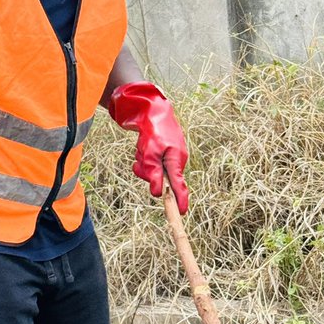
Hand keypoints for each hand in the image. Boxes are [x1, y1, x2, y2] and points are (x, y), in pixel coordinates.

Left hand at [108, 82, 188, 213]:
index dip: (180, 200)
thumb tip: (158, 193)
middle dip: (147, 172)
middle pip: (159, 179)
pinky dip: (143, 158)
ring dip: (143, 163)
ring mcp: (168, 158)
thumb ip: (153, 172)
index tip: (181, 212)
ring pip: (151, 171)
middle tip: (142, 159)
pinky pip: (149, 164)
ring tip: (142, 149)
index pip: (179, 185)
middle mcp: (175, 161)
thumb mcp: (150, 152)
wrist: (152, 110)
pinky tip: (142, 148)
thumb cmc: (153, 129)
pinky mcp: (161, 154)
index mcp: (176, 161)